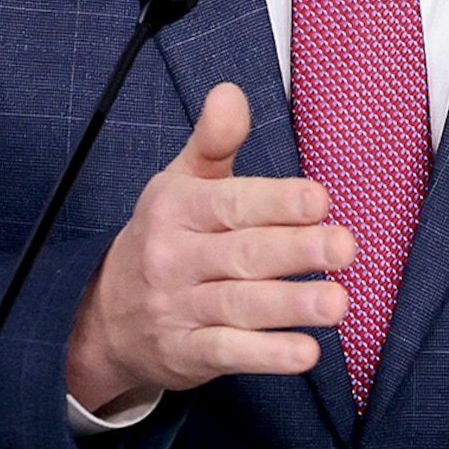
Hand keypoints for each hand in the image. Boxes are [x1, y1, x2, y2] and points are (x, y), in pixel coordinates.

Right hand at [64, 81, 353, 413]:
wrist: (104, 318)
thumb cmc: (164, 238)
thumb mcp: (180, 182)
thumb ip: (213, 139)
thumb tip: (231, 92)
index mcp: (177, 209)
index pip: (230, 204)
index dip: (275, 202)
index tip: (319, 200)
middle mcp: (175, 259)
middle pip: (242, 255)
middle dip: (295, 250)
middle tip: (343, 247)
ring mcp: (180, 310)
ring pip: (240, 306)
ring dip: (291, 305)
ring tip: (338, 302)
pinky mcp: (188, 354)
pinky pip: (229, 354)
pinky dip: (267, 356)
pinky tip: (307, 352)